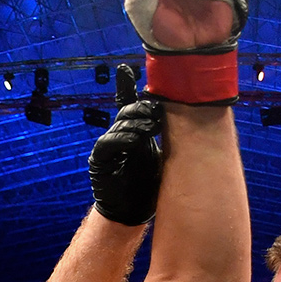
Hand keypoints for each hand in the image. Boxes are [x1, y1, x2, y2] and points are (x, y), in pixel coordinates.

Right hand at [88, 68, 163, 226]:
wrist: (130, 212)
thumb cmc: (147, 186)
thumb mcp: (160, 157)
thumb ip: (162, 138)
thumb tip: (180, 117)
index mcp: (132, 132)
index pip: (128, 104)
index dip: (125, 86)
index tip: (126, 69)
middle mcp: (117, 135)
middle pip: (128, 111)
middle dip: (143, 108)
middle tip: (158, 108)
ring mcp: (107, 147)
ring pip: (120, 124)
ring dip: (136, 122)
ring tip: (152, 124)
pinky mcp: (100, 160)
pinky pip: (109, 143)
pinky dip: (123, 139)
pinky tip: (136, 140)